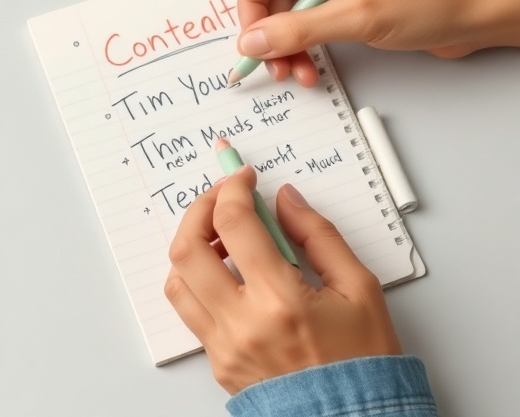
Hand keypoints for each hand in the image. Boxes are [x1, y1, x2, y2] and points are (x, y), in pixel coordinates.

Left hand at [163, 166, 401, 393]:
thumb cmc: (364, 360)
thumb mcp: (360, 289)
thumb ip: (319, 237)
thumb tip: (285, 200)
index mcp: (282, 300)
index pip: (234, 225)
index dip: (233, 190)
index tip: (242, 178)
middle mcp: (242, 323)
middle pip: (188, 249)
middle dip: (199, 210)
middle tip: (220, 198)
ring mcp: (223, 346)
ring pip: (177, 281)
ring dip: (191, 248)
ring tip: (220, 237)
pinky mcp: (217, 362)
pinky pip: (189, 312)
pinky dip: (196, 282)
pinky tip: (222, 273)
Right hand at [237, 0, 509, 85]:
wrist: (470, 15)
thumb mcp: (355, 16)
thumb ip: (297, 30)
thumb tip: (251, 43)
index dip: (252, 6)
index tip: (252, 42)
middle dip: (270, 32)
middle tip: (273, 64)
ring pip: (284, 10)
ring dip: (286, 44)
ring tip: (296, 71)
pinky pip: (303, 19)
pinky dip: (302, 44)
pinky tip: (308, 65)